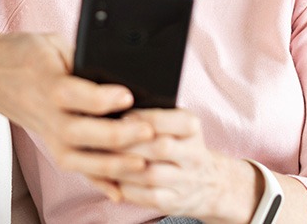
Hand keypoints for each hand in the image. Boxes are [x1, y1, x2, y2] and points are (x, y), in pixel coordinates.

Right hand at [0, 32, 154, 176]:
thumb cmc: (24, 54)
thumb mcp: (53, 44)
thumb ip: (84, 59)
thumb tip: (120, 72)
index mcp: (47, 82)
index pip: (75, 96)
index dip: (103, 98)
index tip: (128, 94)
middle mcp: (45, 114)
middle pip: (80, 132)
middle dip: (116, 135)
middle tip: (148, 130)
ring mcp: (46, 134)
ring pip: (77, 159)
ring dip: (111, 165)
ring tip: (142, 163)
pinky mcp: (49, 145)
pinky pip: (74, 169)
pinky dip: (96, 182)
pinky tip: (119, 192)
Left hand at [92, 108, 258, 222]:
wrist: (208, 183)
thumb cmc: (178, 144)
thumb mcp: (176, 123)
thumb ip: (152, 114)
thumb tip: (113, 104)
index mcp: (193, 128)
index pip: (173, 120)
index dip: (145, 118)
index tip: (122, 116)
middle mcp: (194, 155)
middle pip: (160, 147)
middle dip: (127, 142)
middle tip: (99, 136)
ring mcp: (185, 182)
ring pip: (150, 174)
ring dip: (121, 165)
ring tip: (99, 156)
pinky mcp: (173, 202)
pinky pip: (146, 196)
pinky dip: (125, 186)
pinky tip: (111, 177)